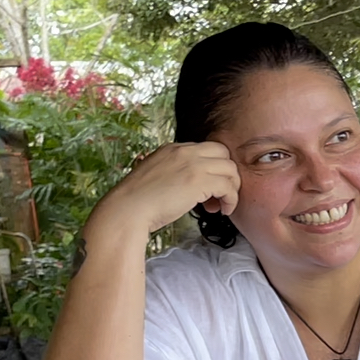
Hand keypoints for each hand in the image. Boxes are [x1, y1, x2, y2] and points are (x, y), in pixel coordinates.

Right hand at [87, 141, 240, 240]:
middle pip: (224, 154)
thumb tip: (191, 185)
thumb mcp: (158, 175)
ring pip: (231, 170)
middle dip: (227, 174)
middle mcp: (185, 151)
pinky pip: (229, 187)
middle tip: (219, 195)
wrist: (128, 209)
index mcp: (173, 148)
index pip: (208, 149)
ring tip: (219, 206)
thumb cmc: (139, 201)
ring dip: (231, 189)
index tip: (208, 187)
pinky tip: (222, 211)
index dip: (214, 168)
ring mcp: (193, 164)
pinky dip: (231, 200)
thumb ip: (176, 172)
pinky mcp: (199, 181)